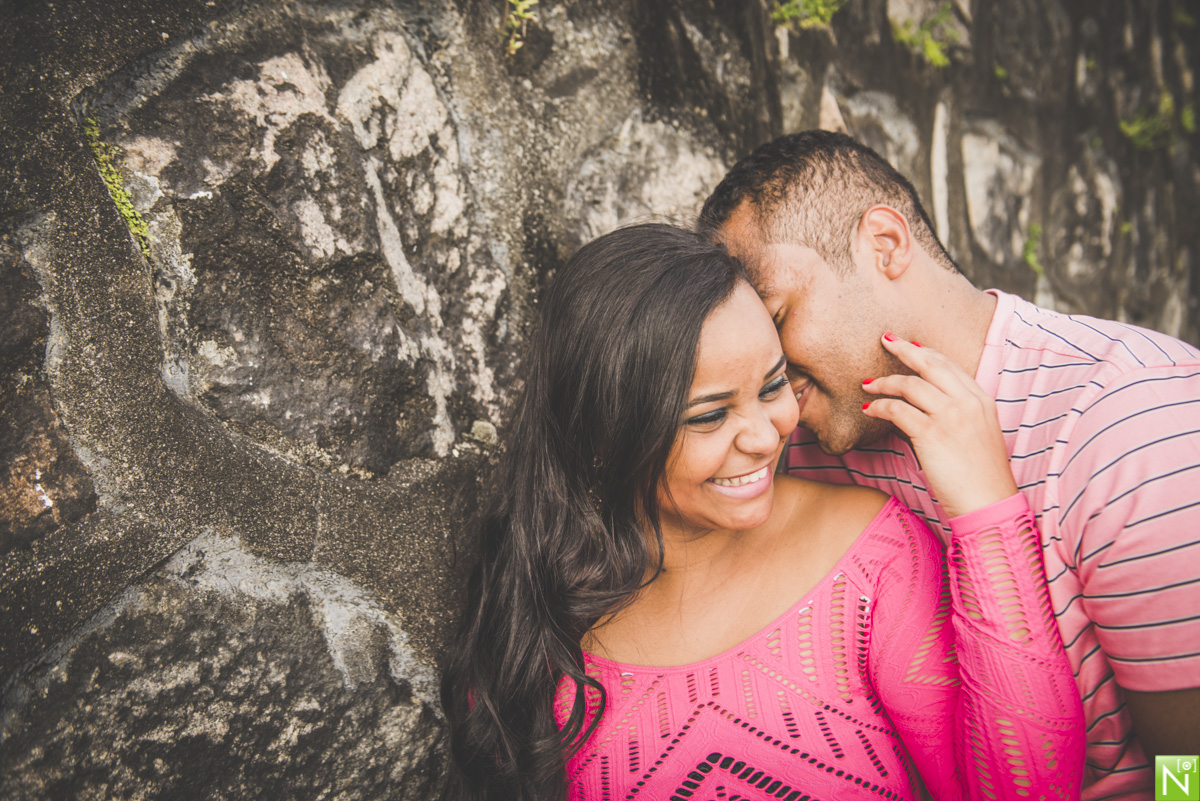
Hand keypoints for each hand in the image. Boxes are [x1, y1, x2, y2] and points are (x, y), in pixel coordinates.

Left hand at [861, 334, 1017, 518]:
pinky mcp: (932, 434)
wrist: (989, 502)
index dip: (926, 352)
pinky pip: (897, 410)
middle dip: (904, 349)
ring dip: (884, 382)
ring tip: (867, 385)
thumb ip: (960, 413)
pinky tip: (869, 410)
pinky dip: (879, 407)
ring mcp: (951, 416)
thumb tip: (927, 405)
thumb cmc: (981, 474)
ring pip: (910, 385)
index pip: (949, 365)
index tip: (908, 345)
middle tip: (884, 341)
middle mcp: (968, 402)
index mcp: (982, 400)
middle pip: (930, 364)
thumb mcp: (979, 434)